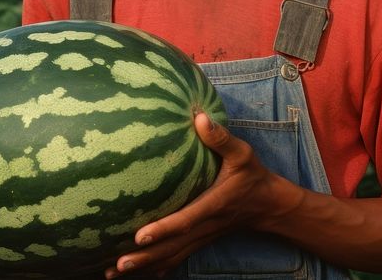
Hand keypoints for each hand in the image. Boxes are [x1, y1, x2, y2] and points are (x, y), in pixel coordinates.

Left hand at [105, 112, 280, 277]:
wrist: (268, 205)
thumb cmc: (252, 176)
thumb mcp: (243, 153)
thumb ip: (221, 138)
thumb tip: (198, 117)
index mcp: (213, 204)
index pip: (186, 220)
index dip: (163, 229)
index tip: (138, 236)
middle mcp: (205, 226)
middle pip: (172, 248)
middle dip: (144, 258)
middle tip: (115, 265)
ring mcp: (202, 237)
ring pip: (171, 257)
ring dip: (144, 267)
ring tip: (113, 272)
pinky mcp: (200, 240)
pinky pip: (176, 258)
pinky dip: (156, 268)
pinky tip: (137, 274)